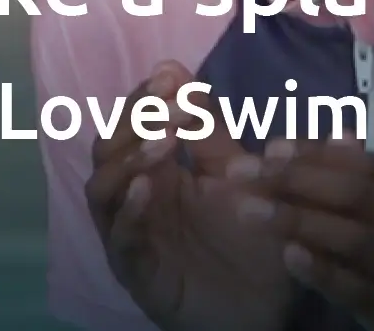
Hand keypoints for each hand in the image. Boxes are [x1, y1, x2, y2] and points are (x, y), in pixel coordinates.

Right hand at [85, 62, 295, 330]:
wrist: (271, 308)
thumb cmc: (250, 238)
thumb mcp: (234, 173)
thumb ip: (209, 128)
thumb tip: (176, 67)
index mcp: (156, 171)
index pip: (132, 124)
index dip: (144, 98)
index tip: (168, 75)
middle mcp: (135, 199)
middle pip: (108, 149)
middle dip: (135, 121)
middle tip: (167, 101)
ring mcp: (131, 235)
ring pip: (102, 190)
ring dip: (128, 160)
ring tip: (161, 142)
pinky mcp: (136, 272)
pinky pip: (120, 239)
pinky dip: (129, 211)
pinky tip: (147, 189)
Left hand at [235, 138, 373, 330]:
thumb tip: (336, 137)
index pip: (372, 166)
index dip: (318, 154)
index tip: (272, 146)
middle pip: (359, 196)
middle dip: (295, 179)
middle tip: (244, 172)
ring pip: (355, 239)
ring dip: (296, 219)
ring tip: (249, 209)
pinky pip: (359, 291)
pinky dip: (322, 271)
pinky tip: (287, 255)